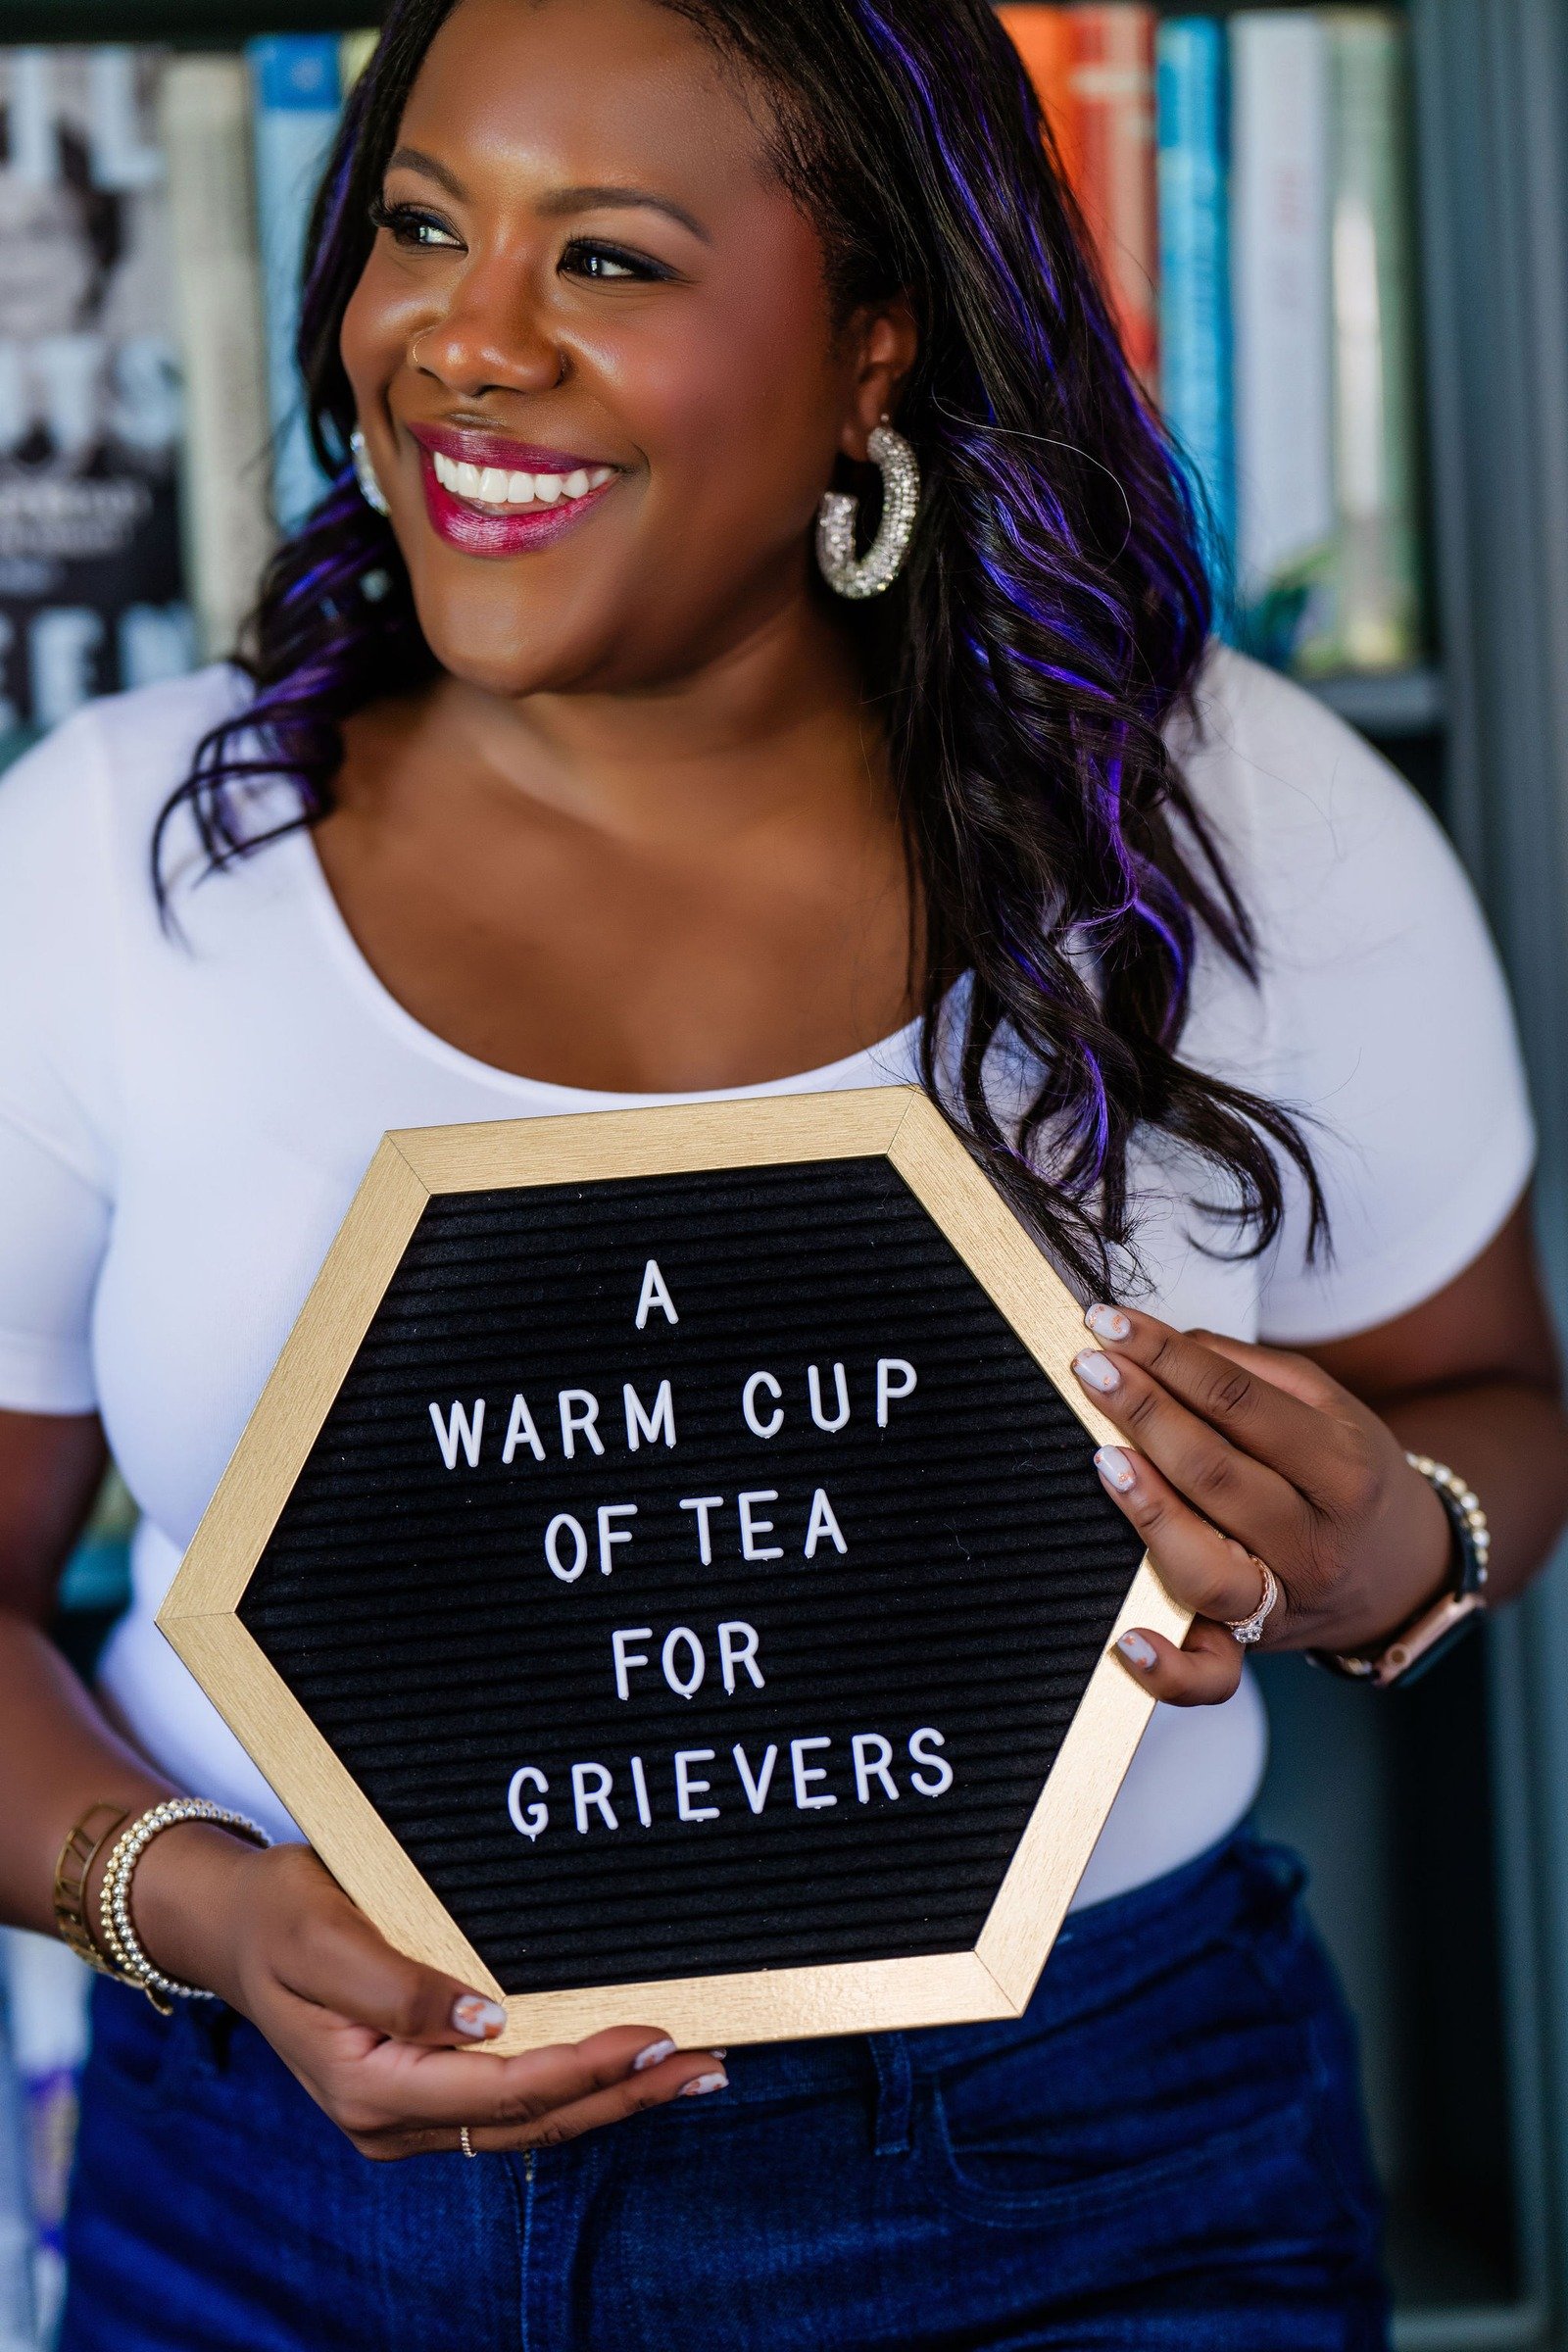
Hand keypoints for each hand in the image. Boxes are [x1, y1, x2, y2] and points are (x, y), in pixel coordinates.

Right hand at [123, 1830, 725, 2157]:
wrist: (233, 1926)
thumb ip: (399, 1985)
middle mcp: (394, 2116)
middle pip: (532, 2118)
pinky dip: (576, 2083)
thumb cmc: (278, 1917)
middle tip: (705, 2065)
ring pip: (530, 2118)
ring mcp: (409, 2110)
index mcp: (370, 2087)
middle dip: (623, 2095)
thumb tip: (486, 2017)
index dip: (584, 2068)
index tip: (654, 2036)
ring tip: (691, 2070)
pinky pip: (513, 2098)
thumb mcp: (323, 1936)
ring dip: (612, 2096)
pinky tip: (624, 2066)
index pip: (502, 2090)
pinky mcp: (424, 2086)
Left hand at [1072, 1303, 1452, 1707]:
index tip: (1109, 1323)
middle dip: (1144, 1412)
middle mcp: (1315, 1541)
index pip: (1238, 1401)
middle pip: (1216, 1473)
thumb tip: (1160, 1346)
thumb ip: (1247, 1370)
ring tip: (1103, 1459)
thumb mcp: (1327, 1407)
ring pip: (1205, 1567)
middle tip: (1090, 1365)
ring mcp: (1282, 1601)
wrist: (1404, 1568)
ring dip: (1148, 1511)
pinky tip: (1125, 1640)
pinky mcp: (1253, 1647)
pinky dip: (1168, 1670)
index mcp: (1343, 1467)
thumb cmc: (1347, 1472)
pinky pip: (1212, 1676)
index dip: (1167, 1357)